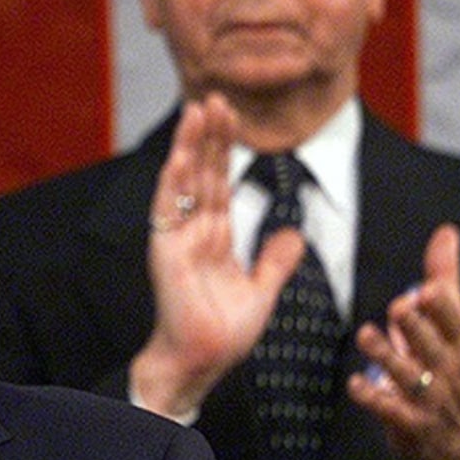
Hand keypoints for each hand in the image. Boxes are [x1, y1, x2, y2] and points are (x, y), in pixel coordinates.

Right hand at [131, 94, 304, 417]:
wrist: (203, 362)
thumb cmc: (223, 333)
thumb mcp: (262, 291)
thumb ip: (275, 261)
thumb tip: (294, 235)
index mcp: (214, 236)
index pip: (221, 181)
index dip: (227, 148)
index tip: (232, 115)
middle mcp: (193, 231)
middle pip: (204, 173)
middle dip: (211, 135)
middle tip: (216, 97)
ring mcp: (177, 240)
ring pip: (185, 183)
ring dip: (191, 147)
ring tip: (197, 111)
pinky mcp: (165, 254)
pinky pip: (168, 212)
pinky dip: (172, 184)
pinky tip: (178, 158)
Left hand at [347, 223, 459, 459]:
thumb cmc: (456, 371)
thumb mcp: (456, 327)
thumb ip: (444, 280)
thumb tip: (445, 233)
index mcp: (459, 346)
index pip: (456, 324)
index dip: (443, 308)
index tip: (429, 289)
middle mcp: (446, 371)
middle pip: (433, 348)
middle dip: (417, 328)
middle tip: (400, 306)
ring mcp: (429, 399)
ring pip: (408, 376)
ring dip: (387, 355)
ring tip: (367, 334)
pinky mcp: (410, 423)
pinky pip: (390, 409)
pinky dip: (373, 396)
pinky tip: (356, 383)